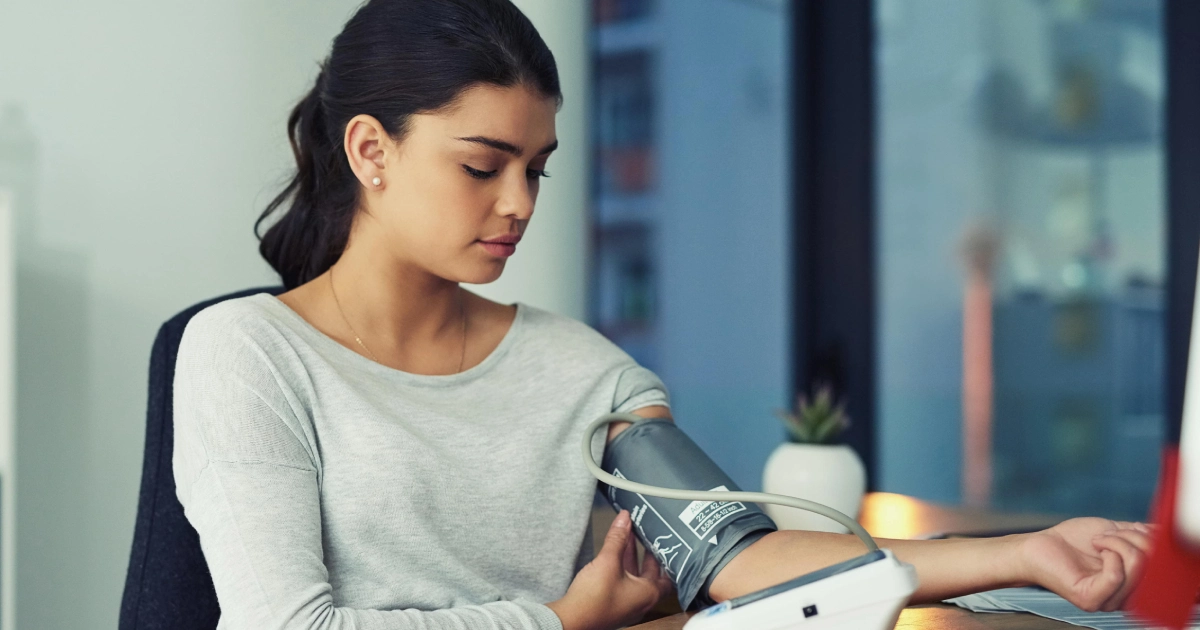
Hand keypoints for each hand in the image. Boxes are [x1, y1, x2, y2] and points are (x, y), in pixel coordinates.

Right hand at [547, 510, 672, 629]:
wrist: (571, 619)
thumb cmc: (594, 599)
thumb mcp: (608, 561)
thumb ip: (617, 538)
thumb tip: (624, 519)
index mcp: (647, 594)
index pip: (668, 577)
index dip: (668, 560)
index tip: (666, 545)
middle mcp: (640, 602)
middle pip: (650, 576)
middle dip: (647, 555)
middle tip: (646, 537)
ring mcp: (626, 606)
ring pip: (634, 579)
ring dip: (631, 560)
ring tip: (627, 539)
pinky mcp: (612, 606)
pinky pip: (623, 584)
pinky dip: (622, 569)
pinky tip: (613, 556)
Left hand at [1019, 517, 1152, 611]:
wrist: (1040, 545)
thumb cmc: (1074, 540)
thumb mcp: (1114, 533)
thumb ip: (1138, 535)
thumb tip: (1161, 532)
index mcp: (1133, 584)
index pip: (1161, 567)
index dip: (1153, 541)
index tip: (1133, 527)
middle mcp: (1124, 597)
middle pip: (1151, 566)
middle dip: (1134, 538)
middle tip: (1108, 533)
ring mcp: (1108, 601)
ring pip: (1136, 567)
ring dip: (1118, 542)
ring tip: (1099, 539)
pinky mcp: (1091, 600)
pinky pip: (1115, 575)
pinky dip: (1110, 553)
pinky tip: (1096, 547)